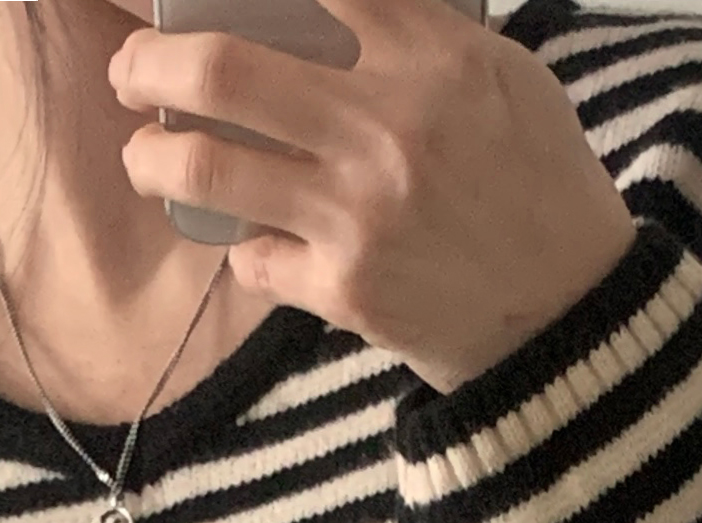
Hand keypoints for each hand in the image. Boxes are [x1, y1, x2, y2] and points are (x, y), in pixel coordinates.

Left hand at [107, 0, 639, 396]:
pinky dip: (240, 246)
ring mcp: (357, 214)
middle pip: (220, 69)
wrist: (569, 312)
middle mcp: (384, 128)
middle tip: (132, 70)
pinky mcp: (344, 289)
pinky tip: (254, 238)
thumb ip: (418, 30)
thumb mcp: (501, 75)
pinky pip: (250, 257)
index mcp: (427, 55)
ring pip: (207, 170)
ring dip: (154, 161)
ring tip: (146, 157)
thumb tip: (326, 6)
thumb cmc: (536, 183)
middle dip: (149, 64)